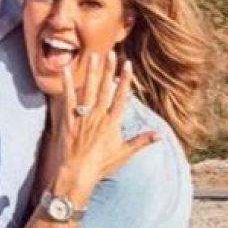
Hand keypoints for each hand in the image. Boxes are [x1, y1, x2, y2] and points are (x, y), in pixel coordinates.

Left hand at [55, 51, 158, 188]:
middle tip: (112, 53)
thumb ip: (141, 141)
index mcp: (112, 123)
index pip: (121, 96)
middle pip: (105, 89)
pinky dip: (67, 84)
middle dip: (109, 70)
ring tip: (94, 56)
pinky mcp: (68, 120)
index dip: (125, 80)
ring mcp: (83, 117)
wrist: (77, 174)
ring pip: (89, 90)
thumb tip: (160, 135)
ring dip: (92, 72)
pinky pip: (67, 98)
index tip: (127, 65)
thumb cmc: (101, 165)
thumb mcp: (124, 153)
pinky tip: (67, 70)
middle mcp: (99, 116)